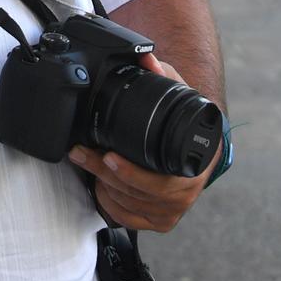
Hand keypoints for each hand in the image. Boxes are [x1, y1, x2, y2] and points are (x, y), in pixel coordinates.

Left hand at [68, 55, 213, 232]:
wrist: (198, 148)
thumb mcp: (177, 95)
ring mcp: (171, 211)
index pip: (159, 182)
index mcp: (193, 167)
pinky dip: (109, 202)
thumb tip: (146, 58)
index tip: (109, 156)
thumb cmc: (184, 124)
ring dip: (103, 185)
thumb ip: (162, 75)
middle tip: (82, 153)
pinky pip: (127, 218)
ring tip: (87, 161)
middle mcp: (185, 194)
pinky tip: (100, 184)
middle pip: (136, 193)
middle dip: (104, 172)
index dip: (131, 172)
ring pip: (128, 205)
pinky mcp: (158, 222)